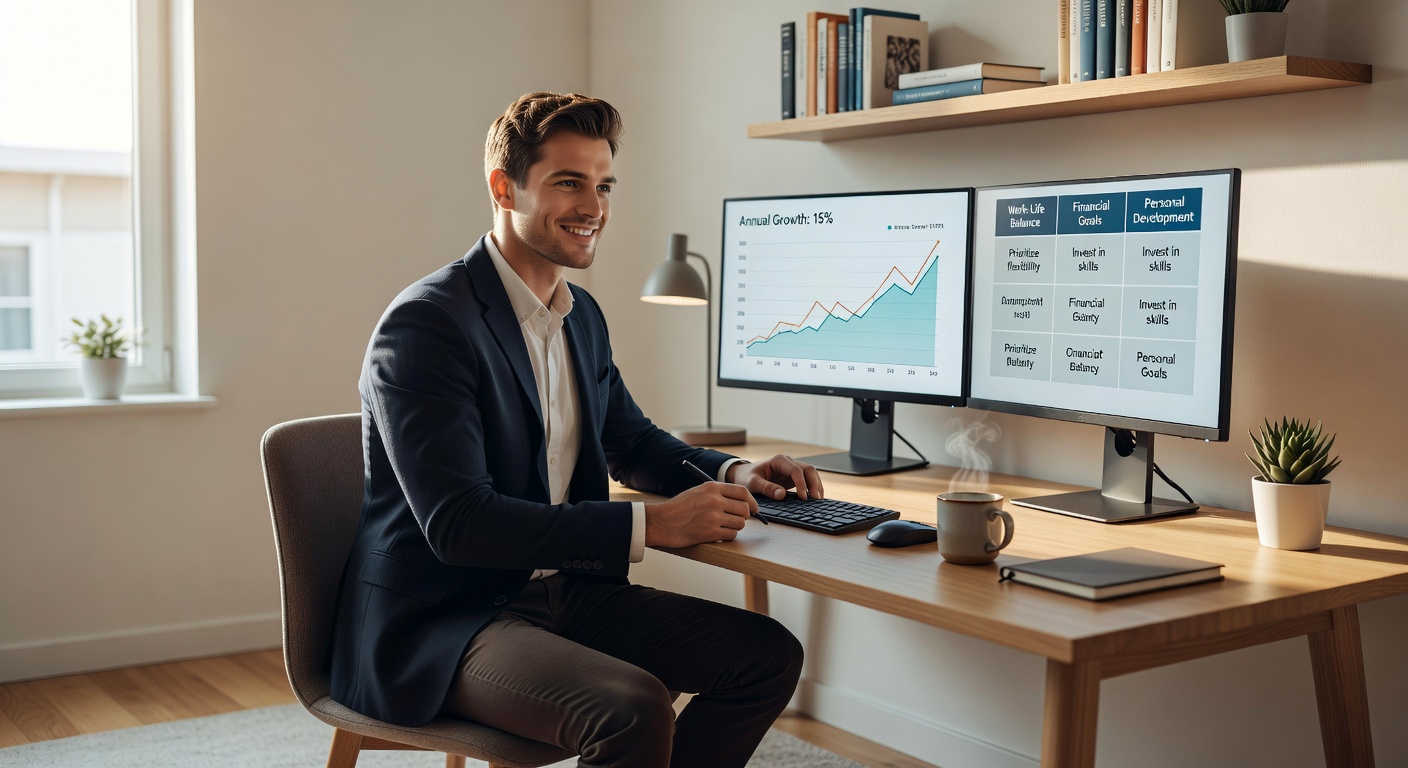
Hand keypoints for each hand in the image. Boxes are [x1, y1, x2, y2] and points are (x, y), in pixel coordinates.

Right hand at [644, 481, 758, 547]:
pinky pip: (732, 535)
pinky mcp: (710, 533)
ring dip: (735, 527)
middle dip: (744, 516)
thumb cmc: (679, 508)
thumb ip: (719, 494)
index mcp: (712, 487)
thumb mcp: (698, 492)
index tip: (754, 508)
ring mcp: (713, 517)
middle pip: (745, 509)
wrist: (661, 522)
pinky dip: (727, 536)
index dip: (752, 501)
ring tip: (723, 527)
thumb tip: (742, 501)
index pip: (742, 491)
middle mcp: (714, 500)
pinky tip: (717, 534)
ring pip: (740, 524)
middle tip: (736, 519)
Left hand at [728, 454, 824, 501]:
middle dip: (814, 483)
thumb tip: (782, 495)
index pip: (796, 470)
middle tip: (816, 499)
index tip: (803, 497)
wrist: (743, 474)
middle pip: (808, 470)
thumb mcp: (752, 483)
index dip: (802, 484)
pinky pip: (807, 481)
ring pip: (811, 474)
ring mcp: (792, 469)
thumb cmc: (746, 477)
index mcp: (779, 460)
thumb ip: (766, 488)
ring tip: (818, 500)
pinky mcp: (792, 478)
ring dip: (816, 486)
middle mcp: (788, 463)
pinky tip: (815, 498)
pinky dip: (813, 488)